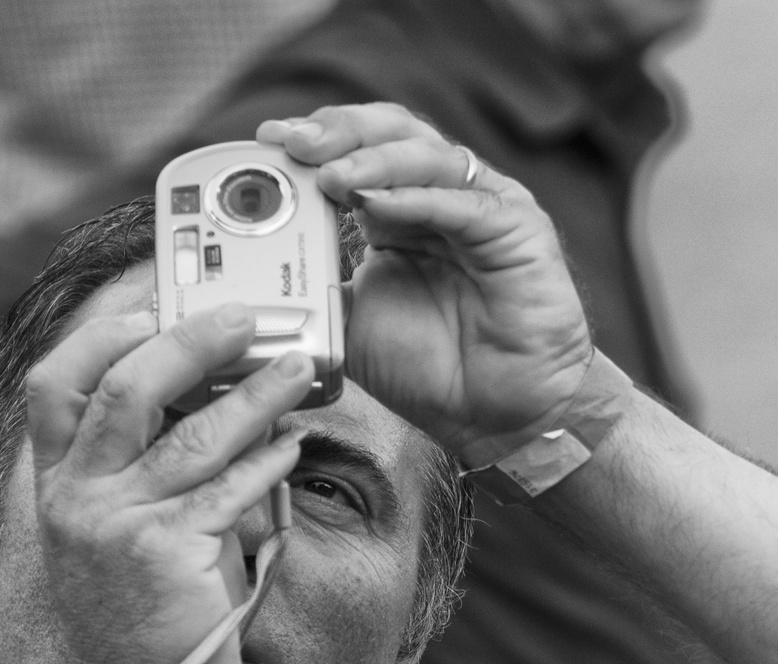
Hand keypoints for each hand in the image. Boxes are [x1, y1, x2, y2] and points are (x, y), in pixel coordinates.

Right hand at [25, 303, 312, 663]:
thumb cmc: (136, 609)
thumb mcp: (112, 528)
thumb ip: (134, 467)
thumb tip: (196, 396)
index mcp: (57, 482)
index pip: (54, 382)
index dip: (100, 334)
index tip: (152, 307)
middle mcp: (78, 496)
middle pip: (126, 385)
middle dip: (190, 340)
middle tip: (244, 318)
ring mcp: (120, 523)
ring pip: (194, 433)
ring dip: (255, 393)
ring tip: (298, 367)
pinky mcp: (170, 552)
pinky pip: (231, 489)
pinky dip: (268, 461)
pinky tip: (292, 443)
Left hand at [257, 105, 593, 464]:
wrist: (496, 417)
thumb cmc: (436, 371)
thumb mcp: (351, 321)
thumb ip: (317, 278)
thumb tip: (260, 259)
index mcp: (402, 211)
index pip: (358, 149)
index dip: (315, 140)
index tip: (268, 142)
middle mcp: (443, 196)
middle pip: (391, 133)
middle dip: (338, 131)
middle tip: (293, 142)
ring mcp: (483, 205)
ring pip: (426, 156)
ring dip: (371, 160)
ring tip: (329, 175)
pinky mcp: (518, 227)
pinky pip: (464, 202)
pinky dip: (417, 199)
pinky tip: (379, 205)